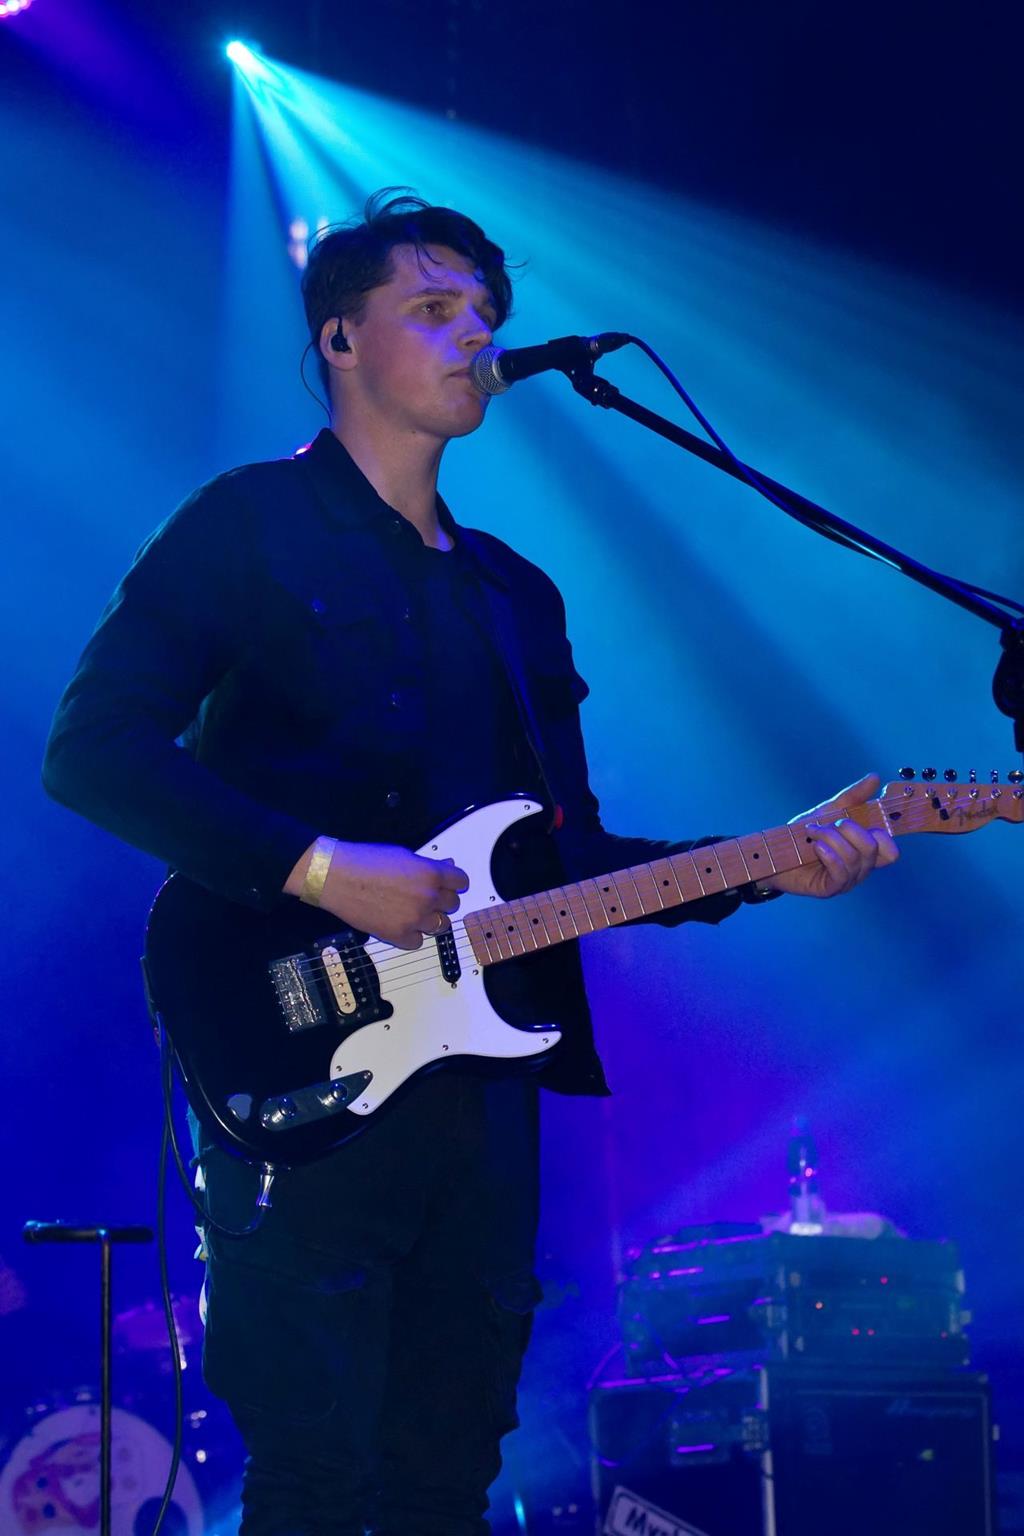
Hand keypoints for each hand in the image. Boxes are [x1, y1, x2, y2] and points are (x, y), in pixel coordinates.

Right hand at [288, 841, 468, 948]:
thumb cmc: (365, 861)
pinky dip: (412, 935)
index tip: (449, 885)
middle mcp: (427, 898)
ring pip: (441, 926)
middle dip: (442, 901)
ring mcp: (414, 919)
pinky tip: (400, 923)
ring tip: (413, 911)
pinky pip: (418, 942)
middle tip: (425, 897)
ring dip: (430, 919)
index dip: (454, 883)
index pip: (462, 882)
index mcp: (430, 874)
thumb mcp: (403, 855)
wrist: (336, 877)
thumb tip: (446, 867)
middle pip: (453, 905)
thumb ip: (428, 865)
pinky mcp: (398, 936)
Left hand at [762, 773, 898, 899]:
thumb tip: (875, 777)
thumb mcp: (829, 811)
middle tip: (828, 824)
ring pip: (854, 859)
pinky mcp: (830, 889)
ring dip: (831, 839)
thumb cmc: (804, 835)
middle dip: (849, 829)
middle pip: (872, 849)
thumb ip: (853, 796)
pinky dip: (829, 855)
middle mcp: (859, 869)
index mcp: (864, 852)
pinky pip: (841, 874)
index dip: (883, 836)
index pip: (890, 852)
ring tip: (813, 833)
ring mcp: (846, 881)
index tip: (862, 821)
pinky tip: (816, 847)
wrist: (773, 853)